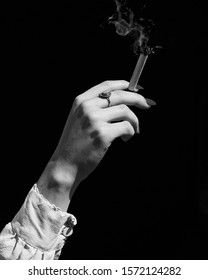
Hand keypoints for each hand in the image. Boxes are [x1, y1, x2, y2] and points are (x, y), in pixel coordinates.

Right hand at [38, 80, 154, 209]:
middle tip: (148, 104)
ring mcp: (94, 120)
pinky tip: (125, 139)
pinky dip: (131, 132)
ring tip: (133, 130)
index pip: (107, 85)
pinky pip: (127, 127)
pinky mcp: (102, 134)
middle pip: (120, 95)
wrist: (65, 165)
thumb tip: (121, 101)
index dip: (124, 84)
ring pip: (125, 111)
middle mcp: (87, 107)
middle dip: (138, 98)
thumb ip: (94, 108)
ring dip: (135, 121)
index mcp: (81, 101)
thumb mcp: (78, 119)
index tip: (137, 88)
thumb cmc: (74, 144)